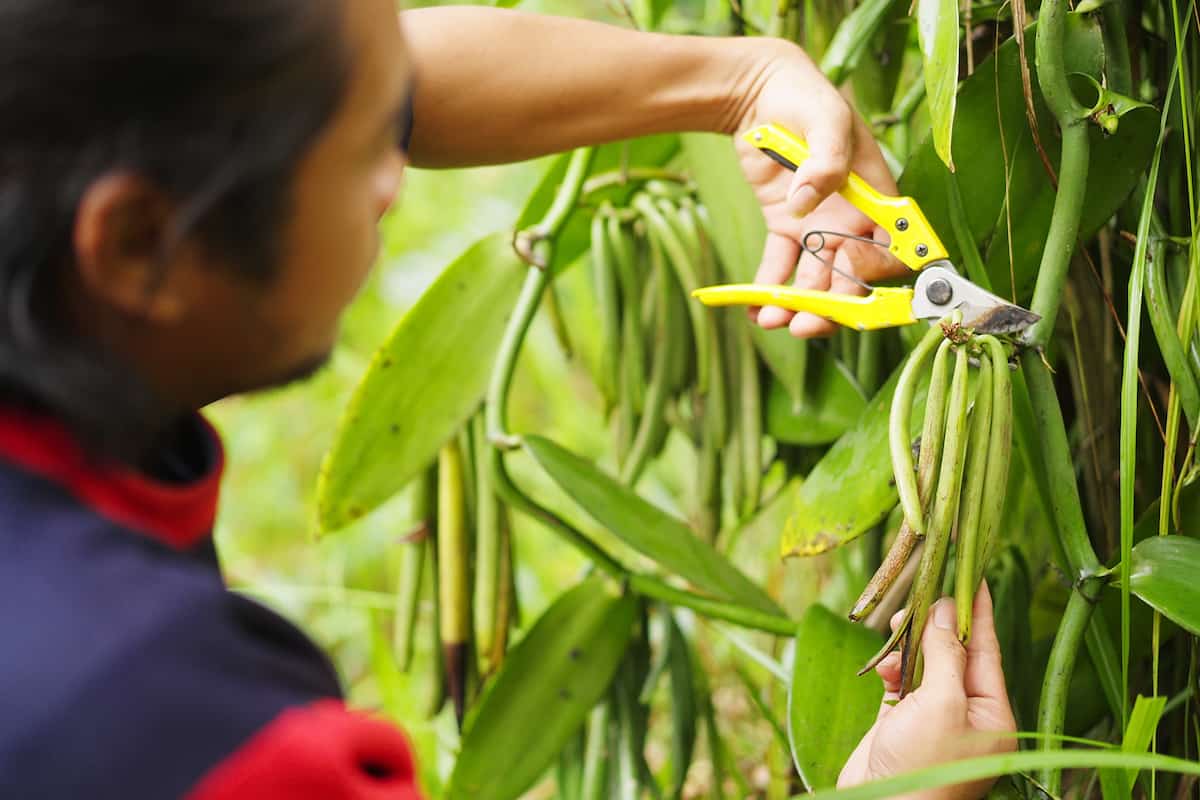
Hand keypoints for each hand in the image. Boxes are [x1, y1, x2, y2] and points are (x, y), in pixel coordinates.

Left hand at [733, 40, 907, 336]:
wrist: (760, 93)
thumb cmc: (805, 98)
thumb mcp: (826, 119)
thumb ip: (826, 160)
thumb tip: (807, 204)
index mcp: (876, 199)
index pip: (892, 251)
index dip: (876, 270)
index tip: (846, 269)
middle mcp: (851, 221)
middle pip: (851, 280)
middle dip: (833, 308)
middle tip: (804, 324)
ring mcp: (817, 228)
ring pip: (815, 282)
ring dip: (797, 307)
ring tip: (772, 321)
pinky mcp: (784, 228)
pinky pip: (779, 268)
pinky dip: (766, 291)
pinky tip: (753, 310)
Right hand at [838, 583, 1017, 799]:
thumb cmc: (922, 766)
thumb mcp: (941, 702)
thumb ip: (946, 653)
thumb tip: (944, 610)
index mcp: (992, 714)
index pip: (987, 651)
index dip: (978, 612)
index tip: (974, 577)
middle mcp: (967, 714)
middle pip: (955, 653)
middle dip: (936, 626)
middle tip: (919, 598)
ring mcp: (935, 719)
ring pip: (926, 664)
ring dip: (909, 646)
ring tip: (896, 632)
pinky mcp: (903, 723)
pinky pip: (903, 682)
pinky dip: (893, 668)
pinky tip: (885, 665)